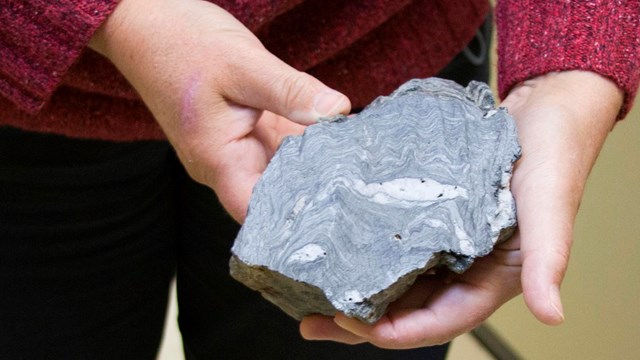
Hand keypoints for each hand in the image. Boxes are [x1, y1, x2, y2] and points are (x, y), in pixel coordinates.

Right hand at [89, 0, 349, 221]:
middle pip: (276, 194)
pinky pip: (278, 145)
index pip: (257, 212)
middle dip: (315, 190)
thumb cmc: (181, 42)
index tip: (336, 213)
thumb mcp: (244, 64)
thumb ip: (291, 92)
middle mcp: (225, 162)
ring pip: (281, 169)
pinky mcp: (243, 130)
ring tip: (357, 164)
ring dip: (314, 164)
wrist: (148, 21)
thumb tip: (338, 112)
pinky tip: (337, 137)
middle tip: (361, 186)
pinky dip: (305, 142)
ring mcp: (234, 147)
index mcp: (218, 158)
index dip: (293, 220)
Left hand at [300, 71, 622, 347]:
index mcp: (493, 276)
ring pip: (393, 277)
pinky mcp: (427, 213)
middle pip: (407, 307)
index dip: (399, 330)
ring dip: (354, 288)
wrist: (542, 105)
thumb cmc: (556, 152)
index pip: (441, 319)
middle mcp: (463, 264)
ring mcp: (441, 240)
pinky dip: (364, 248)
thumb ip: (549, 257)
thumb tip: (550, 312)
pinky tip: (334, 246)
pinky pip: (391, 239)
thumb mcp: (550, 204)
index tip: (356, 325)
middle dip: (360, 320)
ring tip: (310, 290)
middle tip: (313, 320)